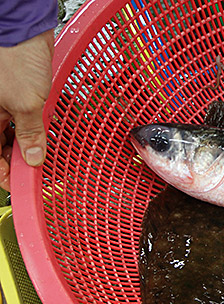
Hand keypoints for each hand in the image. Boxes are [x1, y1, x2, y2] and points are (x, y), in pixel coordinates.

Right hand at [0, 29, 53, 190]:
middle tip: (39, 170)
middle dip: (21, 159)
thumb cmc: (15, 57)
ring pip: (16, 131)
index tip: (22, 185)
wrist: (25, 28)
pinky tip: (49, 132)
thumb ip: (30, 133)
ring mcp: (5, 102)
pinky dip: (37, 125)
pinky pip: (27, 115)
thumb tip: (32, 157)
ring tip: (46, 152)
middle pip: (4, 146)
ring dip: (31, 142)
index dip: (6, 174)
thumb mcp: (26, 103)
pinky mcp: (20, 92)